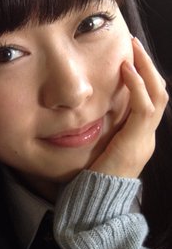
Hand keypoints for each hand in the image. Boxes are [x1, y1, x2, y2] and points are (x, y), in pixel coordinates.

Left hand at [90, 37, 167, 177]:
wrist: (97, 204)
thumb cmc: (90, 179)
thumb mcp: (97, 149)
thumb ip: (99, 131)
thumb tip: (88, 111)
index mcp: (139, 137)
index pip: (150, 100)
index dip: (143, 77)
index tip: (130, 57)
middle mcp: (147, 136)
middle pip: (160, 93)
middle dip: (148, 66)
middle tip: (134, 45)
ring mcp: (145, 139)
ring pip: (158, 96)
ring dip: (146, 69)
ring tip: (133, 49)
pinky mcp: (137, 141)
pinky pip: (144, 108)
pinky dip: (137, 86)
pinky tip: (126, 70)